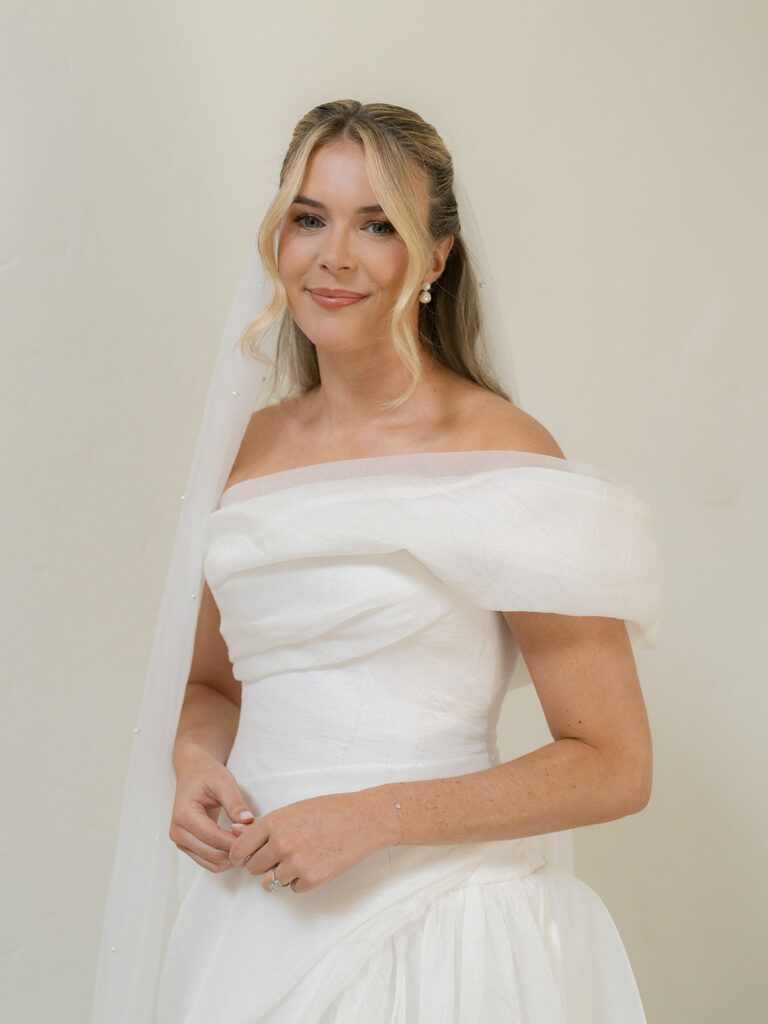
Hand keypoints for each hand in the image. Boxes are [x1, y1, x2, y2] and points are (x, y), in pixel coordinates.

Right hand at [169, 748, 254, 871]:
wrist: (193, 774)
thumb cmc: (207, 775)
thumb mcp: (224, 782)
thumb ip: (235, 802)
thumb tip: (247, 822)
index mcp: (184, 815)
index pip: (214, 837)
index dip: (236, 840)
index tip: (255, 835)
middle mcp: (178, 832)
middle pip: (213, 854)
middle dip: (236, 850)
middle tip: (256, 840)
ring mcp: (181, 842)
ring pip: (212, 863)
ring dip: (232, 858)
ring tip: (248, 843)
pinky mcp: (188, 847)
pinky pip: (209, 862)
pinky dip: (225, 859)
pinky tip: (238, 846)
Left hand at [228, 787, 399, 893]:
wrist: (364, 819)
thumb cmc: (329, 810)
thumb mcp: (294, 810)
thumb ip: (266, 827)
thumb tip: (237, 837)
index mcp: (274, 822)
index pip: (239, 848)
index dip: (240, 855)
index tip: (244, 857)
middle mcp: (281, 844)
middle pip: (253, 867)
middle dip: (264, 864)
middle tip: (281, 855)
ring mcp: (297, 864)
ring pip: (271, 881)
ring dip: (282, 873)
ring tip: (301, 858)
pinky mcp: (312, 880)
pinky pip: (293, 888)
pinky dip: (301, 880)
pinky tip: (316, 863)